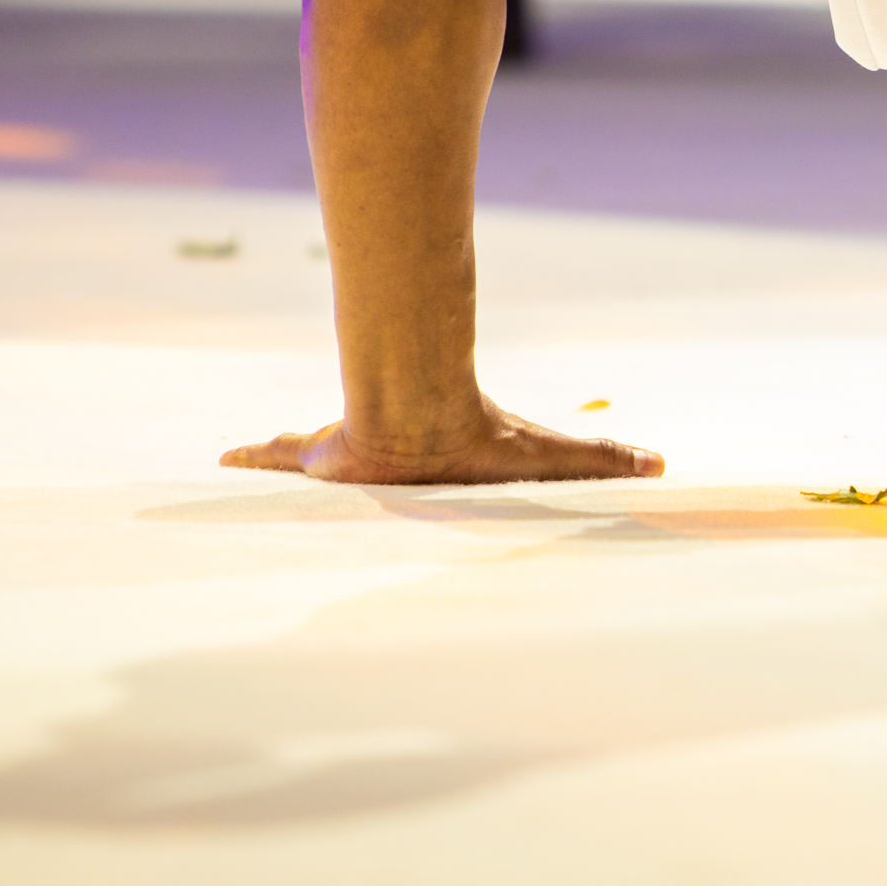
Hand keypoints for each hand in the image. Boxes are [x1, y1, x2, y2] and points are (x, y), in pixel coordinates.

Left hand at [221, 399, 663, 484]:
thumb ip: (602, 461)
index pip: (425, 459)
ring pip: (318, 452)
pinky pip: (281, 455)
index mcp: (434, 456)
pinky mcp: (320, 454)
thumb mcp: (551, 458)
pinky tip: (222, 457)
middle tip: (324, 466)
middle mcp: (390, 454)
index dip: (415, 458)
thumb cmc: (480, 440)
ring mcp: (350, 454)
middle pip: (367, 454)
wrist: (424, 419)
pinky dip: (254, 455)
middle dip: (345, 456)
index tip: (413, 459)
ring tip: (260, 461)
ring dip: (293, 457)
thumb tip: (663, 465)